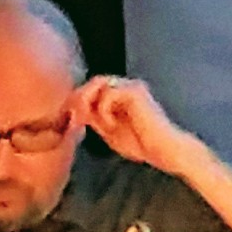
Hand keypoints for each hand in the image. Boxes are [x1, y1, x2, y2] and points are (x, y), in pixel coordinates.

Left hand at [74, 75, 192, 175]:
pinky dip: (103, 111)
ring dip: (88, 102)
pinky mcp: (134, 91)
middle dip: (79, 98)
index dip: (77, 100)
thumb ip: (93, 117)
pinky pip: (108, 94)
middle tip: (74, 118)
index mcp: (120, 95)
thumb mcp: (107, 130)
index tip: (70, 118)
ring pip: (98, 83)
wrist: (162, 150)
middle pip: (93, 81)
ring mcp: (131, 86)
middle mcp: (126, 86)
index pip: (92, 88)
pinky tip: (111, 126)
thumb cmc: (140, 143)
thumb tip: (73, 109)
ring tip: (88, 120)